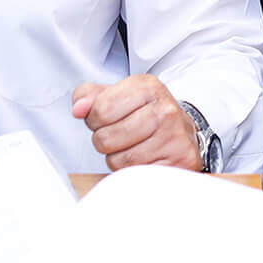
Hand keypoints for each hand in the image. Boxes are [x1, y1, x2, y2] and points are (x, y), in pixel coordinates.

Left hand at [71, 75, 199, 170]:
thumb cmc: (146, 113)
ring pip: (118, 161)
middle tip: (120, 135)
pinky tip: (144, 159)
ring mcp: (173, 137)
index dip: (95, 119)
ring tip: (132, 147)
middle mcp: (164, 110)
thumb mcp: (119, 95)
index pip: (100, 110)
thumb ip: (89, 96)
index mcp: (147, 87)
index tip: (107, 119)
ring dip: (118, 159)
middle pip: (105, 138)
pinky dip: (133, 172)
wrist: (184, 132)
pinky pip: (135, 176)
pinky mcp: (178, 162)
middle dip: (105, 141)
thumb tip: (78, 109)